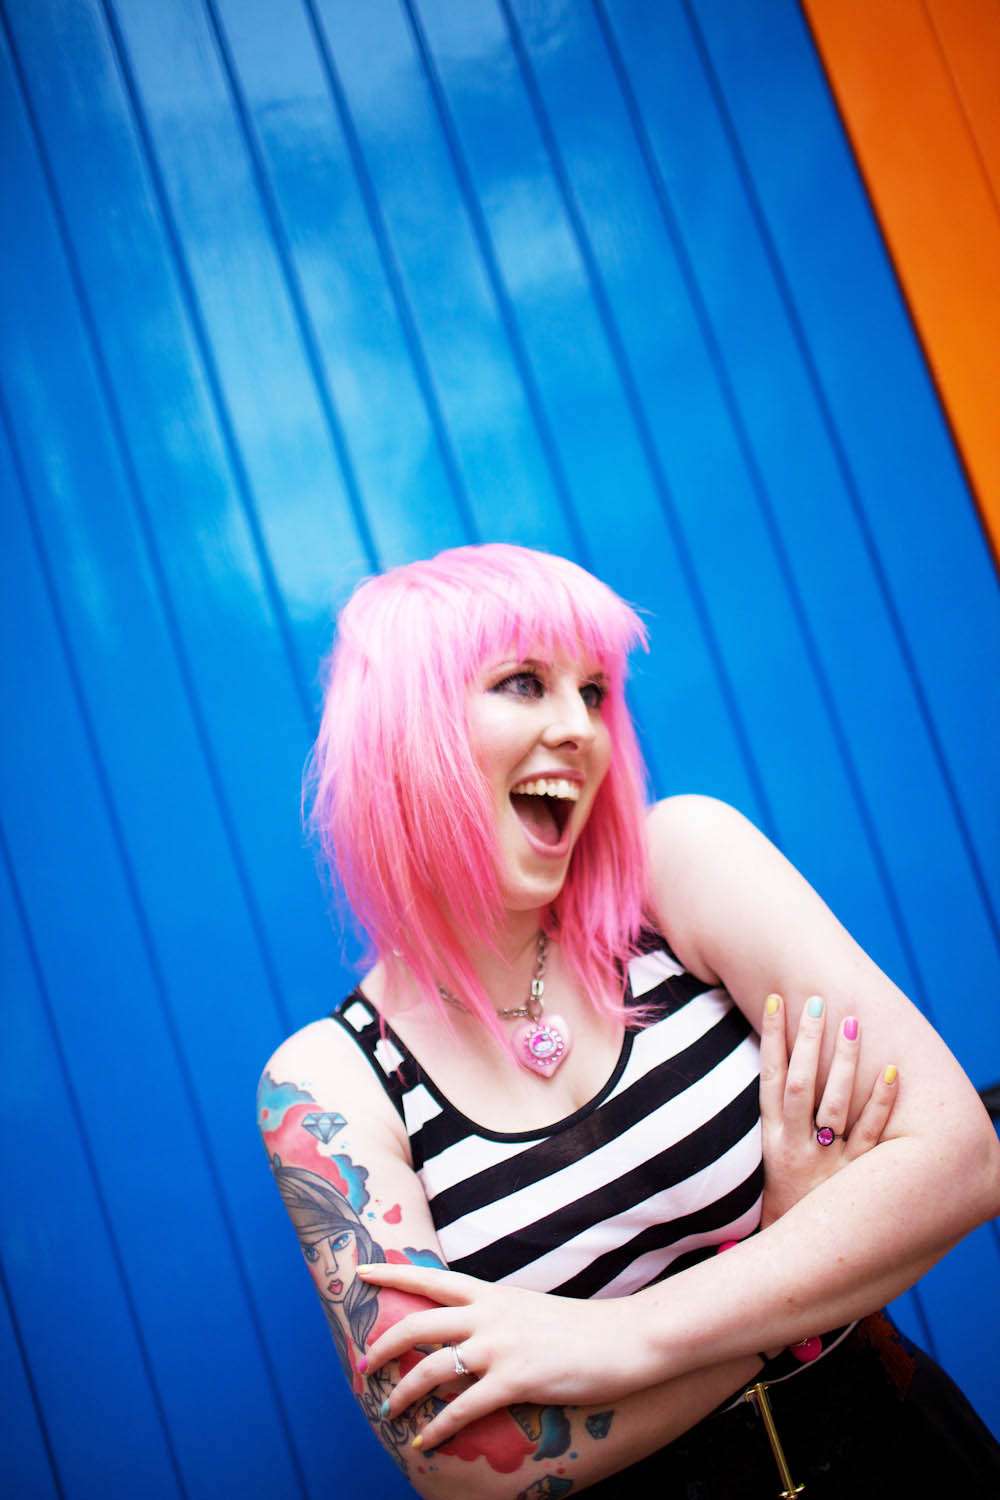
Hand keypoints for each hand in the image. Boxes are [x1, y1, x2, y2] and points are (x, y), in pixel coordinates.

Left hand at [354, 1265, 657, 1450]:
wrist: (625, 1338)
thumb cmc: (581, 1329)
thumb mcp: (529, 1311)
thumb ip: (498, 1318)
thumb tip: (473, 1334)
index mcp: (492, 1295)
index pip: (431, 1277)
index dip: (392, 1273)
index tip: (360, 1272)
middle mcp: (489, 1315)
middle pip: (418, 1324)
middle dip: (382, 1346)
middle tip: (361, 1365)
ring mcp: (501, 1347)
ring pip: (432, 1367)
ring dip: (403, 1393)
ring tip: (387, 1411)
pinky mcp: (516, 1380)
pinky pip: (463, 1408)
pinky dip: (437, 1427)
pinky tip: (424, 1442)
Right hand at [759, 993, 897, 1227]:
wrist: (798, 1255)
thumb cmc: (785, 1195)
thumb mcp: (771, 1156)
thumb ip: (779, 1115)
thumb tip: (779, 1065)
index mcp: (772, 1138)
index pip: (769, 1077)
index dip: (772, 1039)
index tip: (776, 1001)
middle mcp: (796, 1146)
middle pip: (800, 1084)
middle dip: (807, 1041)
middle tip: (816, 1001)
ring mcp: (827, 1160)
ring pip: (835, 1103)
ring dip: (844, 1061)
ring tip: (851, 1023)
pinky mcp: (858, 1176)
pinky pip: (872, 1133)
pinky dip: (882, 1102)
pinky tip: (892, 1072)